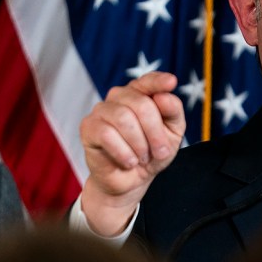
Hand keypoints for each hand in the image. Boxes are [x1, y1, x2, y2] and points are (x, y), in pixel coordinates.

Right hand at [79, 71, 185, 235]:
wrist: (131, 180)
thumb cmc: (153, 152)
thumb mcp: (173, 134)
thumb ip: (173, 112)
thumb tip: (164, 96)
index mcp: (141, 94)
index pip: (149, 81)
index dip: (159, 81)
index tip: (172, 82)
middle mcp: (120, 96)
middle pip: (141, 104)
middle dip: (155, 132)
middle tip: (160, 152)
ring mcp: (102, 109)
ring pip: (124, 118)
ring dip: (140, 144)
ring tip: (142, 158)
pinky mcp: (88, 127)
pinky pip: (107, 134)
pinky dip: (124, 152)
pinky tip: (129, 162)